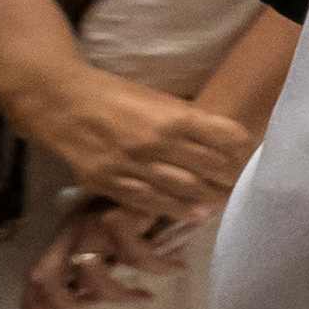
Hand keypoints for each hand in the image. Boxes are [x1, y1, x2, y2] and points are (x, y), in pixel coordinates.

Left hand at [12, 197, 186, 308]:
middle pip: (46, 275)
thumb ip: (106, 260)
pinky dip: (158, 268)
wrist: (179, 176)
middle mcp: (74, 228)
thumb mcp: (119, 238)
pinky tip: (176, 266)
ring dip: (118, 294)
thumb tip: (94, 296)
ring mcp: (94, 221)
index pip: (37, 271)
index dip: (33, 301)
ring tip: (144, 296)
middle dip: (64, 302)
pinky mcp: (122, 215)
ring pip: (90, 272)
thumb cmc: (152, 209)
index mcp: (69, 234)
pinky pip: (136, 257)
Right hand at [13, 70, 247, 221]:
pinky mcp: (108, 182)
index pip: (226, 138)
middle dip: (227, 178)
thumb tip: (223, 139)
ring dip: (205, 199)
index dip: (241, 149)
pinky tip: (190, 214)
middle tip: (236, 184)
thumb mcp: (159, 99)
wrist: (61, 102)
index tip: (247, 156)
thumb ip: (188, 120)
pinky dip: (173, 210)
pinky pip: (147, 202)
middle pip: (209, 168)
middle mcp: (157, 143)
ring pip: (182, 190)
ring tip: (218, 202)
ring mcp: (132, 165)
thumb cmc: (115, 95)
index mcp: (174, 117)